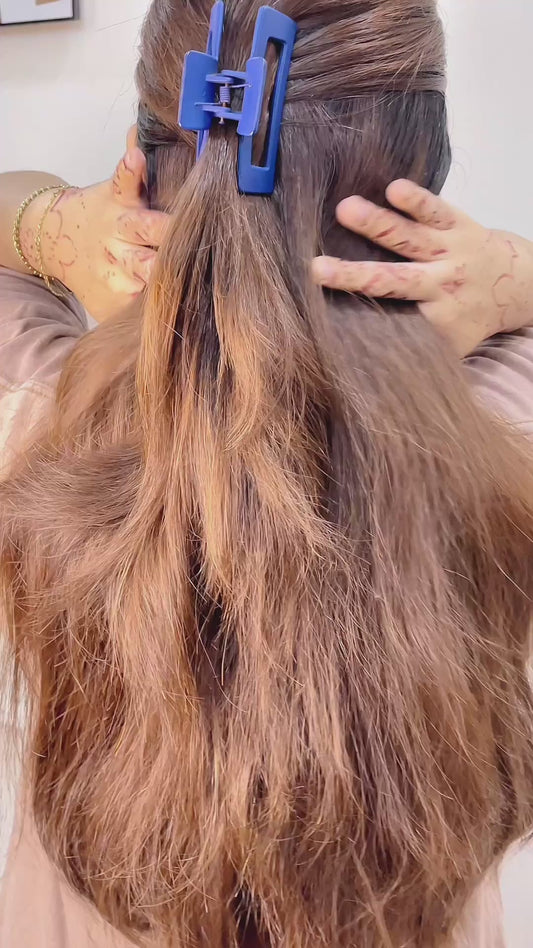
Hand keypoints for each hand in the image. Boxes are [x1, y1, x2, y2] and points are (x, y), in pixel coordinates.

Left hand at [20, 148, 169, 320]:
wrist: (59, 239)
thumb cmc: (102, 274)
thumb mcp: (113, 306)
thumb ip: (138, 323)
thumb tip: (171, 343)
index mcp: (126, 286)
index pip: (152, 296)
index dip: (168, 299)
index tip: (185, 307)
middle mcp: (123, 257)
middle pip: (148, 264)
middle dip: (163, 268)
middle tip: (183, 271)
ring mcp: (119, 224)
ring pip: (142, 226)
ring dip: (157, 225)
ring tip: (177, 224)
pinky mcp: (115, 194)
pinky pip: (123, 180)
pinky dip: (130, 168)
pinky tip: (135, 154)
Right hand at [312, 180, 532, 356]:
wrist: (515, 285)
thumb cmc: (469, 317)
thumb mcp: (449, 347)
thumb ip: (415, 356)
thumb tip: (367, 377)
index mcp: (435, 319)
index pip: (390, 321)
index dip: (358, 319)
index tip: (320, 321)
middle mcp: (440, 286)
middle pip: (392, 280)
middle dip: (353, 275)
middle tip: (316, 269)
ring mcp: (449, 251)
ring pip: (409, 237)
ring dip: (377, 223)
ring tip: (345, 209)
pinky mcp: (458, 224)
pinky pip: (436, 209)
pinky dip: (416, 199)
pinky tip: (392, 188)